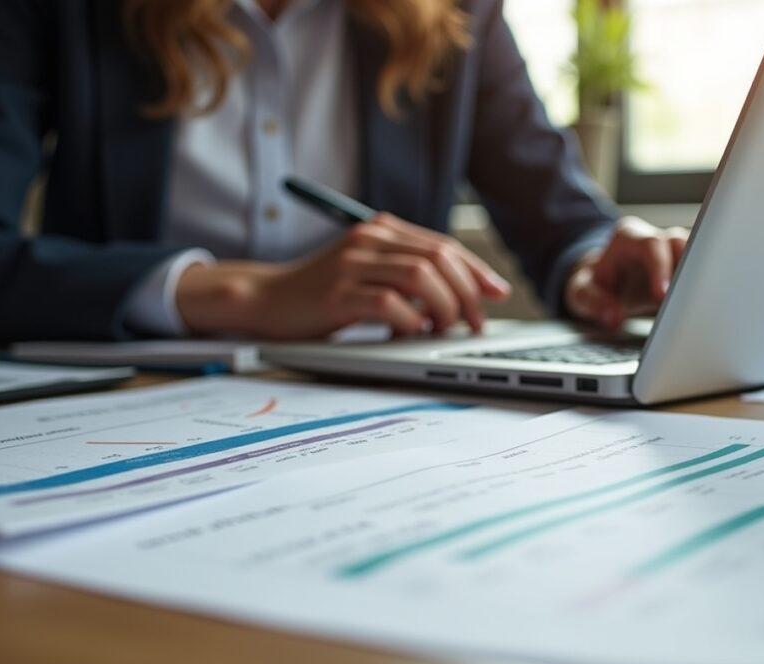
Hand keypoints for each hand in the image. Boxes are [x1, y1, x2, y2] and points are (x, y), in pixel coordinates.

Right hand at [174, 213, 511, 339]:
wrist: (266, 300)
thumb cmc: (322, 293)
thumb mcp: (368, 271)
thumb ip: (407, 273)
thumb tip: (462, 295)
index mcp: (381, 229)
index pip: (444, 245)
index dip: (477, 271)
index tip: (497, 294)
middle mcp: (369, 239)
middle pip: (440, 258)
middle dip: (468, 293)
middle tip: (474, 323)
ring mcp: (352, 264)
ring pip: (421, 277)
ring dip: (444, 306)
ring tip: (442, 328)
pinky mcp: (337, 294)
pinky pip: (390, 304)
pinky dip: (410, 322)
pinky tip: (409, 334)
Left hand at [564, 216, 689, 328]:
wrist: (603, 285)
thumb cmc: (594, 285)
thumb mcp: (581, 293)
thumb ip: (593, 302)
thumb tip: (613, 317)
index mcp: (628, 238)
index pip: (651, 244)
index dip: (660, 268)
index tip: (663, 295)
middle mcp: (653, 240)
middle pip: (680, 242)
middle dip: (687, 268)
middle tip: (687, 301)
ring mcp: (671, 252)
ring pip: (698, 252)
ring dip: (699, 278)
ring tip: (695, 306)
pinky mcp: (683, 268)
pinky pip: (700, 270)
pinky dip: (701, 287)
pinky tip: (699, 306)